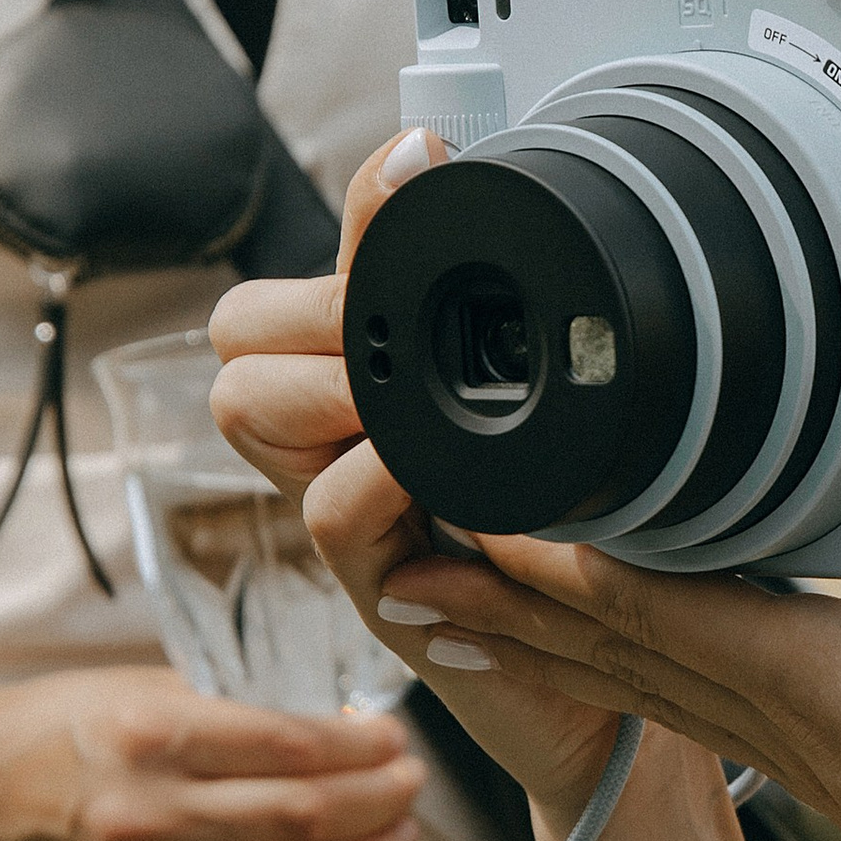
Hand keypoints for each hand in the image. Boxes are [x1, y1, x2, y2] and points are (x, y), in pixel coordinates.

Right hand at [0, 663, 425, 840]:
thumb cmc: (66, 724)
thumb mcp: (147, 686)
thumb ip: (237, 710)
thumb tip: (341, 730)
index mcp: (152, 736)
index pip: (288, 747)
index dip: (360, 748)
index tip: (395, 738)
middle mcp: (151, 814)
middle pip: (299, 820)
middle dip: (376, 804)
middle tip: (414, 785)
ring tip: (402, 838)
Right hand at [209, 133, 635, 831]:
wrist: (601, 678)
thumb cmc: (571, 535)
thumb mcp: (545, 410)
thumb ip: (513, 326)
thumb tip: (494, 194)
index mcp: (373, 378)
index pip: (301, 272)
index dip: (353, 217)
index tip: (421, 162)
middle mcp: (336, 439)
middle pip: (239, 332)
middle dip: (315, 311)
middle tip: (392, 325)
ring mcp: (344, 513)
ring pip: (249, 406)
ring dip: (329, 385)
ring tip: (402, 398)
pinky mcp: (378, 592)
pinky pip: (334, 515)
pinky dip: (377, 477)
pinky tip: (432, 471)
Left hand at [337, 322, 840, 840]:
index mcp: (815, 683)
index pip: (648, 598)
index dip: (550, 541)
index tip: (465, 479)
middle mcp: (776, 720)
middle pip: (606, 638)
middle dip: (497, 584)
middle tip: (387, 533)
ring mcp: (790, 752)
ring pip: (630, 672)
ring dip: (531, 627)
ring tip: (433, 589)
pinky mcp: (816, 764)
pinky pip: (679, 695)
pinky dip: (609, 655)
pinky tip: (588, 638)